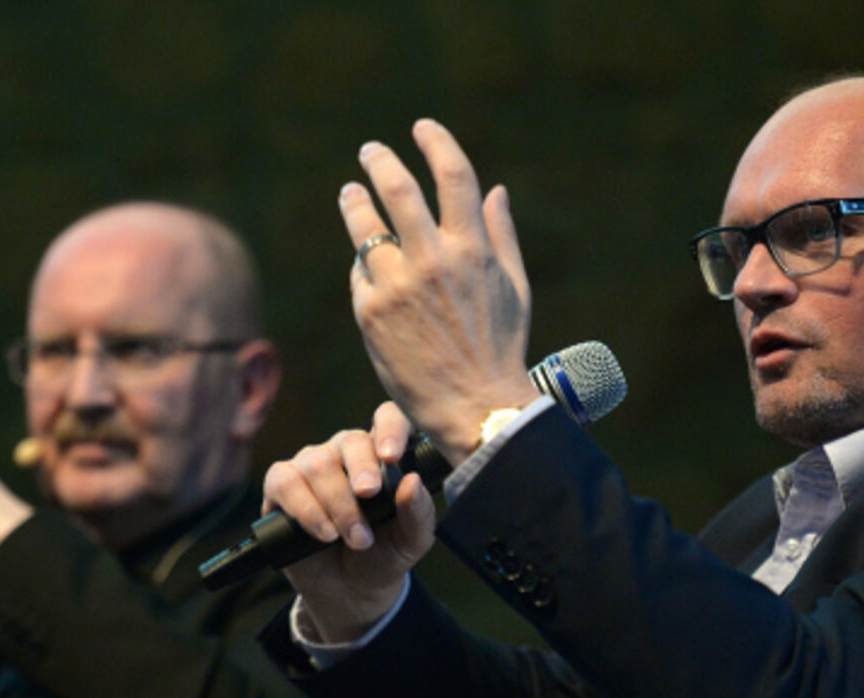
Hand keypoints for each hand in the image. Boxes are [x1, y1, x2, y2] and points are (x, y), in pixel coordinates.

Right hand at [262, 403, 434, 642]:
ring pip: (317, 465)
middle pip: (349, 440)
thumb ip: (417, 513)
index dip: (389, 428)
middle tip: (370, 496)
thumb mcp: (411, 542)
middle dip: (361, 469)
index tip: (392, 456)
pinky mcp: (281, 486)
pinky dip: (306, 509)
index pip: (387, 418)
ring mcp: (311, 466)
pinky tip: (324, 533)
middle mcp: (345, 453)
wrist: (350, 592)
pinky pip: (286, 482)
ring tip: (355, 538)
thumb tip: (412, 481)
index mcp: (382, 455)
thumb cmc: (384, 556)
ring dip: (338, 504)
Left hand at [340, 119, 539, 467]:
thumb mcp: (513, 287)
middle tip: (371, 151)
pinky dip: (364, 264)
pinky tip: (367, 263)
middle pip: (398, 188)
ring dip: (355, 203)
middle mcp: (431, 261)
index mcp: (471, 250)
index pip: (452, 175)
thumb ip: (502, 234)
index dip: (436, 142)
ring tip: (350, 193)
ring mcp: (396, 286)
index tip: (422, 127)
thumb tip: (496, 189)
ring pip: (365, 227)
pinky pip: (361, 274)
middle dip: (380, 161)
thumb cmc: (499, 346)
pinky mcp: (371, 313)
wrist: (472, 405)